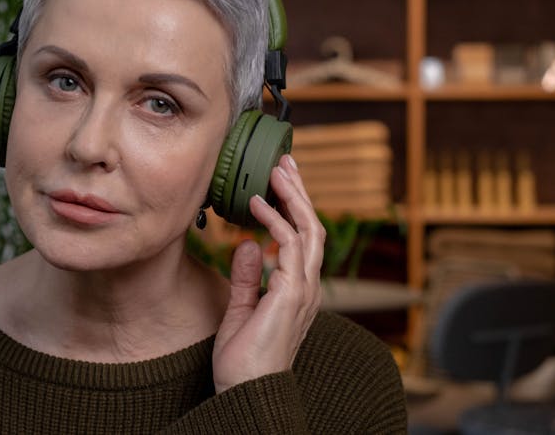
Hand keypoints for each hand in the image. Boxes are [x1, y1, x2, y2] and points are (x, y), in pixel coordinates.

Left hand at [212, 154, 325, 392]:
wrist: (246, 392)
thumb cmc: (244, 360)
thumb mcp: (242, 308)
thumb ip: (248, 277)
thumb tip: (247, 246)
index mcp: (297, 289)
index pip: (302, 238)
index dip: (293, 207)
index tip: (278, 182)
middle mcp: (306, 285)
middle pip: (312, 226)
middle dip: (299, 191)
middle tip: (285, 162)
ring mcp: (303, 289)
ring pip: (308, 229)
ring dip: (293, 196)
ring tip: (276, 170)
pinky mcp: (291, 293)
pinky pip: (288, 245)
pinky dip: (274, 220)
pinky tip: (257, 204)